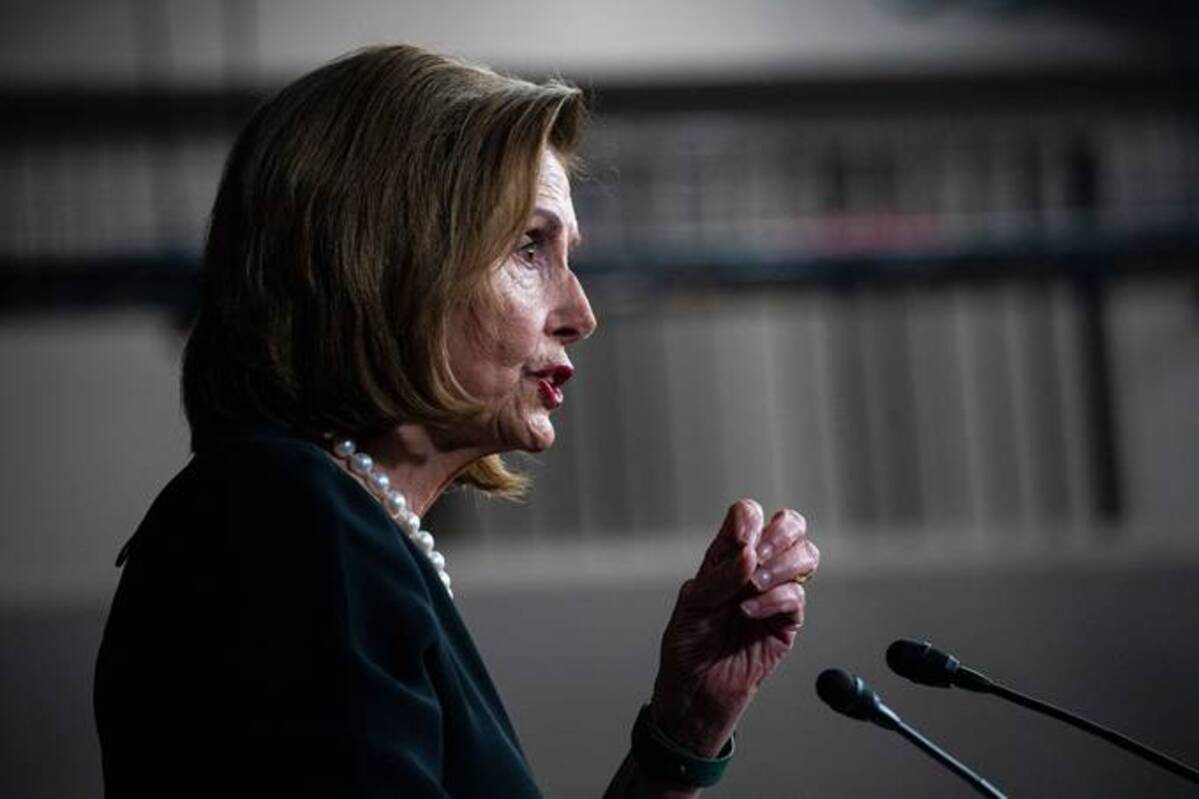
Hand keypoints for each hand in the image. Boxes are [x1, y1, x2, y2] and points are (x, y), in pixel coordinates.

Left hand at [650, 499, 818, 756]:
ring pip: (805, 556)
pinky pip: (796, 597)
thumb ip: (721, 576)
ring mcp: (774, 593)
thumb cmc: (687, 645)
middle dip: (780, 533)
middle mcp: (755, 569)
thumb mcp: (692, 605)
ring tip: (755, 585)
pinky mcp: (787, 622)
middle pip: (791, 527)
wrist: (695, 691)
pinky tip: (749, 612)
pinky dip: (774, 599)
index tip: (740, 539)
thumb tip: (751, 554)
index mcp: (727, 556)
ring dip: (782, 565)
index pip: (749, 516)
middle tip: (759, 555)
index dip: (749, 518)